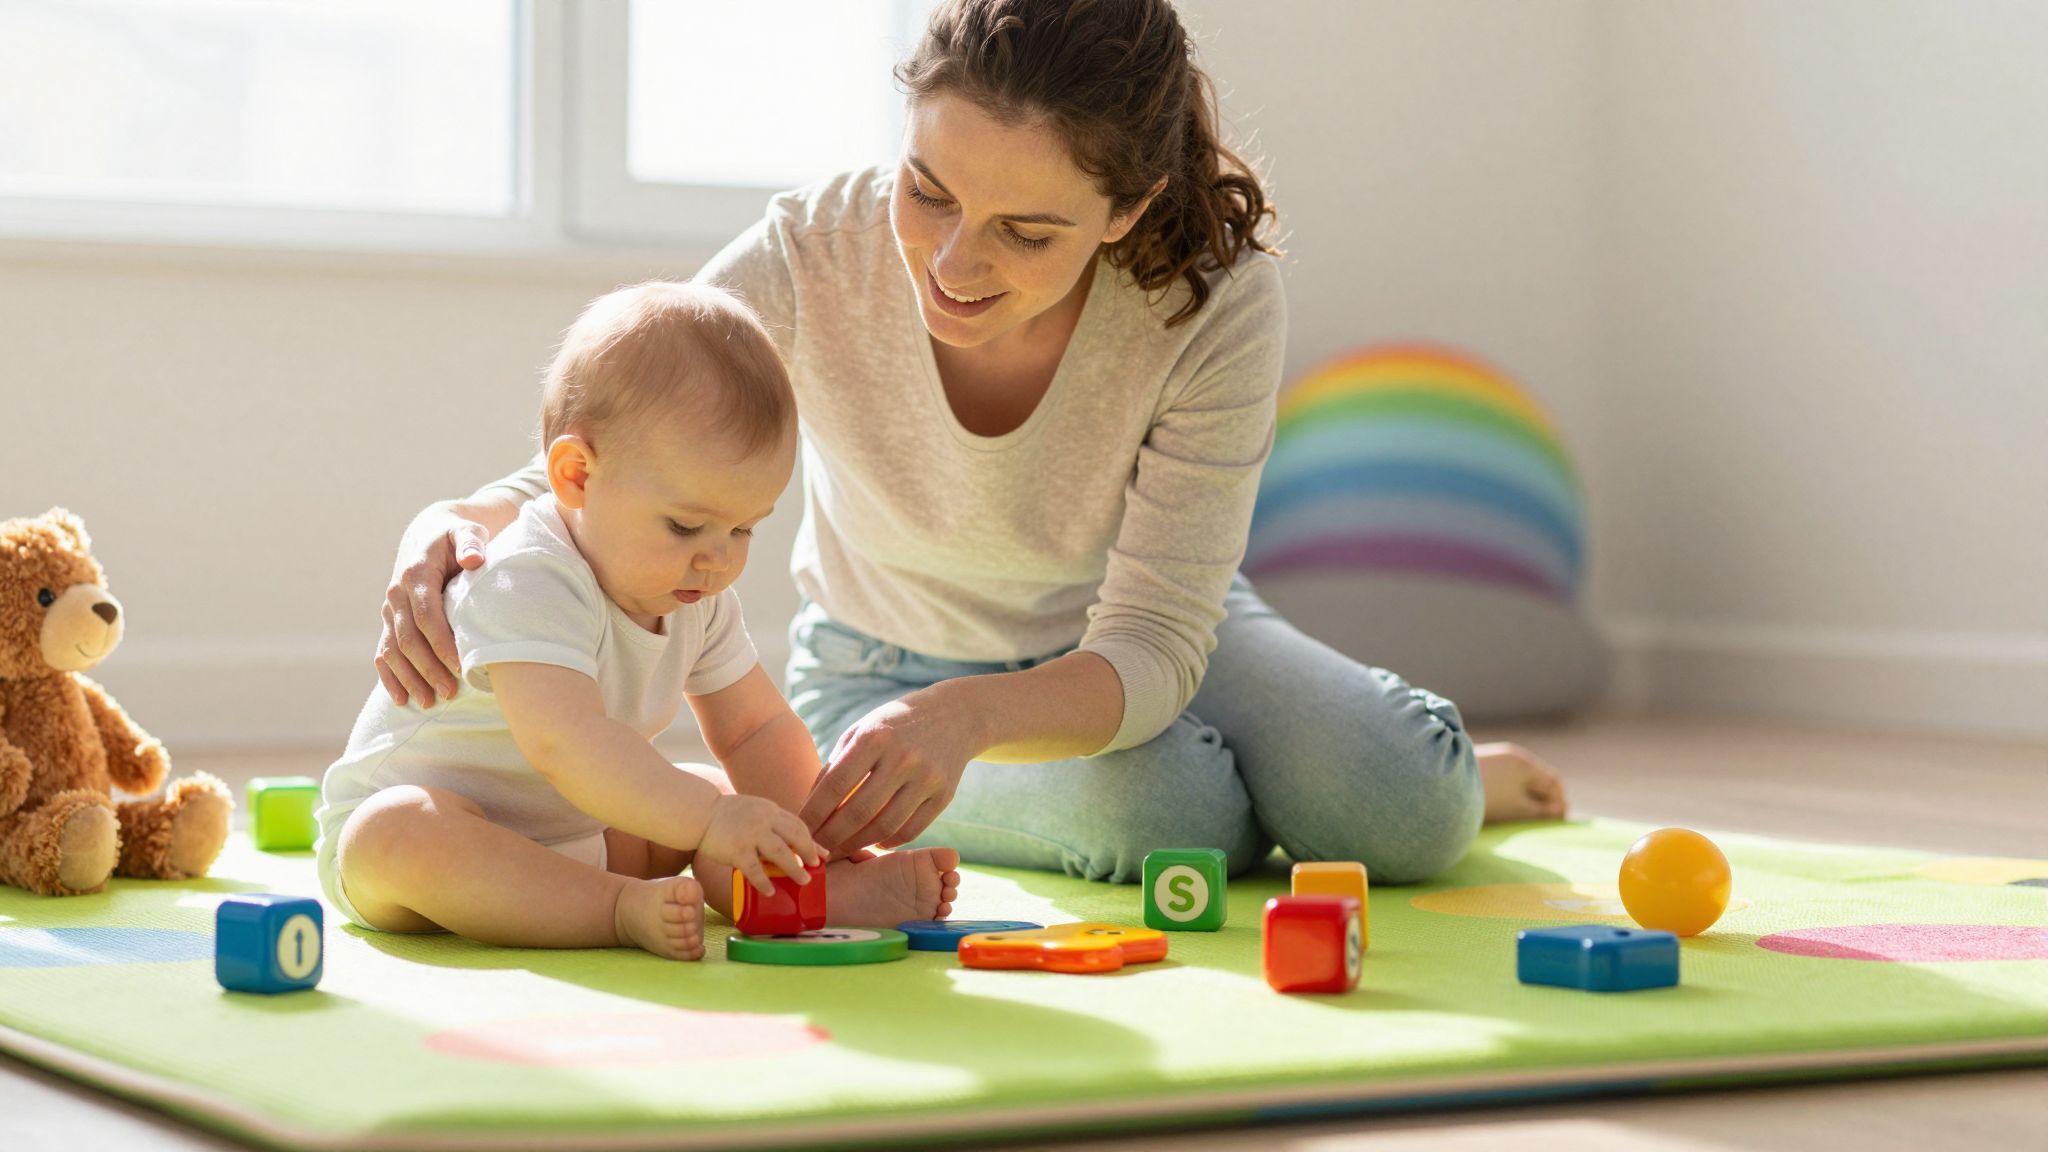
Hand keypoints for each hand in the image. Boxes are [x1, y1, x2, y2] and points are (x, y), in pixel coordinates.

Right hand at [375, 511, 490, 707]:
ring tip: (430, 702)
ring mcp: (390, 610)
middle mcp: (396, 594)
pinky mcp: (389, 622)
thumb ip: (471, 542)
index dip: (441, 642)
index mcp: (415, 574)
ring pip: (393, 650)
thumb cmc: (455, 537)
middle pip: (408, 638)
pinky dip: (390, 677)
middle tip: (451, 692)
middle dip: (428, 668)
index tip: (461, 665)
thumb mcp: (466, 532)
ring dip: (410, 678)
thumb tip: (474, 558)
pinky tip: (402, 699)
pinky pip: (383, 652)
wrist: (427, 535)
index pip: (426, 615)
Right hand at [700, 794, 822, 895]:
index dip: (811, 840)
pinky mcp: (737, 850)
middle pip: (795, 836)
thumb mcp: (754, 810)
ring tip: (804, 881)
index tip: (822, 854)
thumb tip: (789, 842)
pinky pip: (755, 869)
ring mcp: (751, 835)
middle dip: (809, 852)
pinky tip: (771, 891)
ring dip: (795, 868)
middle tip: (816, 866)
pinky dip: (764, 882)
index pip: (797, 825)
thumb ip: (771, 822)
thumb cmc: (727, 815)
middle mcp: (764, 820)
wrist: (699, 813)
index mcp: (770, 810)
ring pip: (781, 852)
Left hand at [798, 692, 977, 854]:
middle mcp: (902, 757)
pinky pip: (911, 830)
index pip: (835, 785)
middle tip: (816, 850)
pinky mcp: (945, 794)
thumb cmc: (894, 725)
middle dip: (831, 837)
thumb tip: (810, 808)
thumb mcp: (861, 731)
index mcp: (874, 737)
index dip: (813, 813)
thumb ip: (836, 766)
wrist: (953, 716)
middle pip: (858, 812)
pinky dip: (888, 842)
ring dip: (858, 845)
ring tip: (841, 851)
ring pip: (885, 826)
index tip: (799, 830)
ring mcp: (927, 777)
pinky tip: (874, 842)